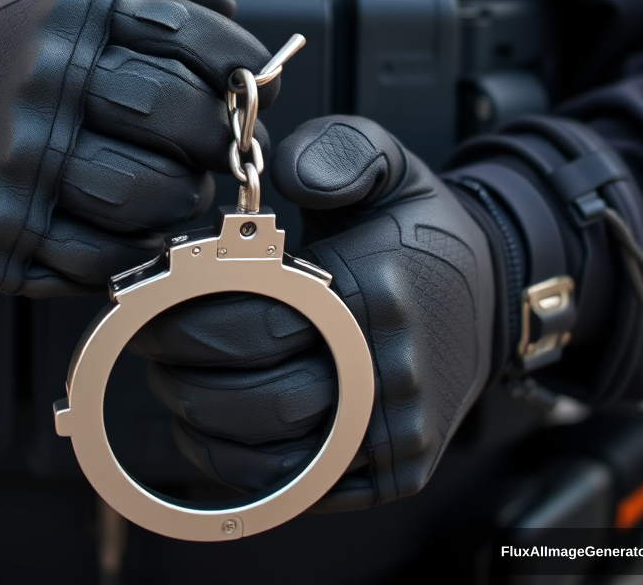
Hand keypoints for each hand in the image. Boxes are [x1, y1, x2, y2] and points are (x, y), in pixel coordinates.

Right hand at [0, 0, 274, 296]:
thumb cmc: (11, 52)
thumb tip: (225, 9)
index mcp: (63, 19)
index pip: (185, 33)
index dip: (237, 61)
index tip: (251, 80)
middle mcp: (36, 86)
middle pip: (176, 116)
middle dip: (217, 134)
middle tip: (216, 140)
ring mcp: (13, 166)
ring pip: (147, 194)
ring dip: (182, 195)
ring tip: (175, 182)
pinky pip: (104, 258)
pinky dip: (138, 246)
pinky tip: (133, 222)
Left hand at [129, 115, 494, 507]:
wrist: (490, 290)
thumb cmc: (415, 230)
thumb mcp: (385, 160)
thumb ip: (336, 150)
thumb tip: (289, 180)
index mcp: (376, 293)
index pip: (258, 327)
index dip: (190, 321)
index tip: (155, 303)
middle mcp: (391, 371)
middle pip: (262, 401)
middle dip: (188, 375)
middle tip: (152, 344)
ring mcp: (399, 431)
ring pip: (279, 459)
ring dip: (206, 425)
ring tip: (176, 383)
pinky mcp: (398, 470)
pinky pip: (306, 492)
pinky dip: (245, 471)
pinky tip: (212, 432)